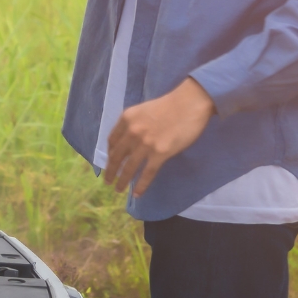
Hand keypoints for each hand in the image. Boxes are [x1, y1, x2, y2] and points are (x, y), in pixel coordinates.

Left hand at [103, 78, 215, 196]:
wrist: (190, 103)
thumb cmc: (170, 104)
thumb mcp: (144, 110)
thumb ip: (134, 124)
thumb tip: (130, 141)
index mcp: (127, 119)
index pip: (112, 141)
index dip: (110, 154)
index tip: (111, 162)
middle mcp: (132, 132)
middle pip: (117, 156)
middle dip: (111, 171)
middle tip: (108, 181)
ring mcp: (145, 144)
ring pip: (129, 168)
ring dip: (122, 181)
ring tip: (119, 190)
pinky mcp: (159, 154)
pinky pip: (147, 174)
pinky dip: (141, 186)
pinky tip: (137, 193)